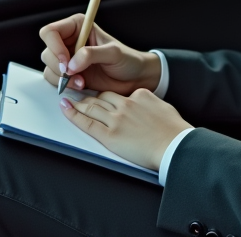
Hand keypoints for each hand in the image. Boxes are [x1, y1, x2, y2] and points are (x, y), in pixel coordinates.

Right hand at [38, 14, 161, 94]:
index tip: (67, 61)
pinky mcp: (69, 74)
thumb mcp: (113, 53)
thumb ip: (91, 54)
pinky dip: (64, 85)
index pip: (51, 32)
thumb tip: (72, 63)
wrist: (134, 78)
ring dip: (62, 78)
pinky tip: (81, 85)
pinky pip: (54, 80)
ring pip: (49, 67)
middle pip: (47, 51)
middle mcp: (69, 41)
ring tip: (82, 81)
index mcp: (78, 26)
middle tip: (74, 73)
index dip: (54, 47)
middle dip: (59, 66)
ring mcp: (68, 58)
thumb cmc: (128, 60)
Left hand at [60, 88, 191, 169]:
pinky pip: (87, 123)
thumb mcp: (163, 107)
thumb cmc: (174, 130)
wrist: (175, 145)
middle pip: (102, 97)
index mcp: (140, 95)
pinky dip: (74, 115)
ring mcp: (116, 119)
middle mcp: (126, 104)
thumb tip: (146, 106)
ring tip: (68, 101)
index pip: (119, 94)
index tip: (103, 98)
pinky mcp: (110, 135)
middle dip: (89, 97)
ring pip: (92, 107)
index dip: (108, 97)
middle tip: (78, 96)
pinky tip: (66, 108)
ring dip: (78, 103)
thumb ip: (150, 104)